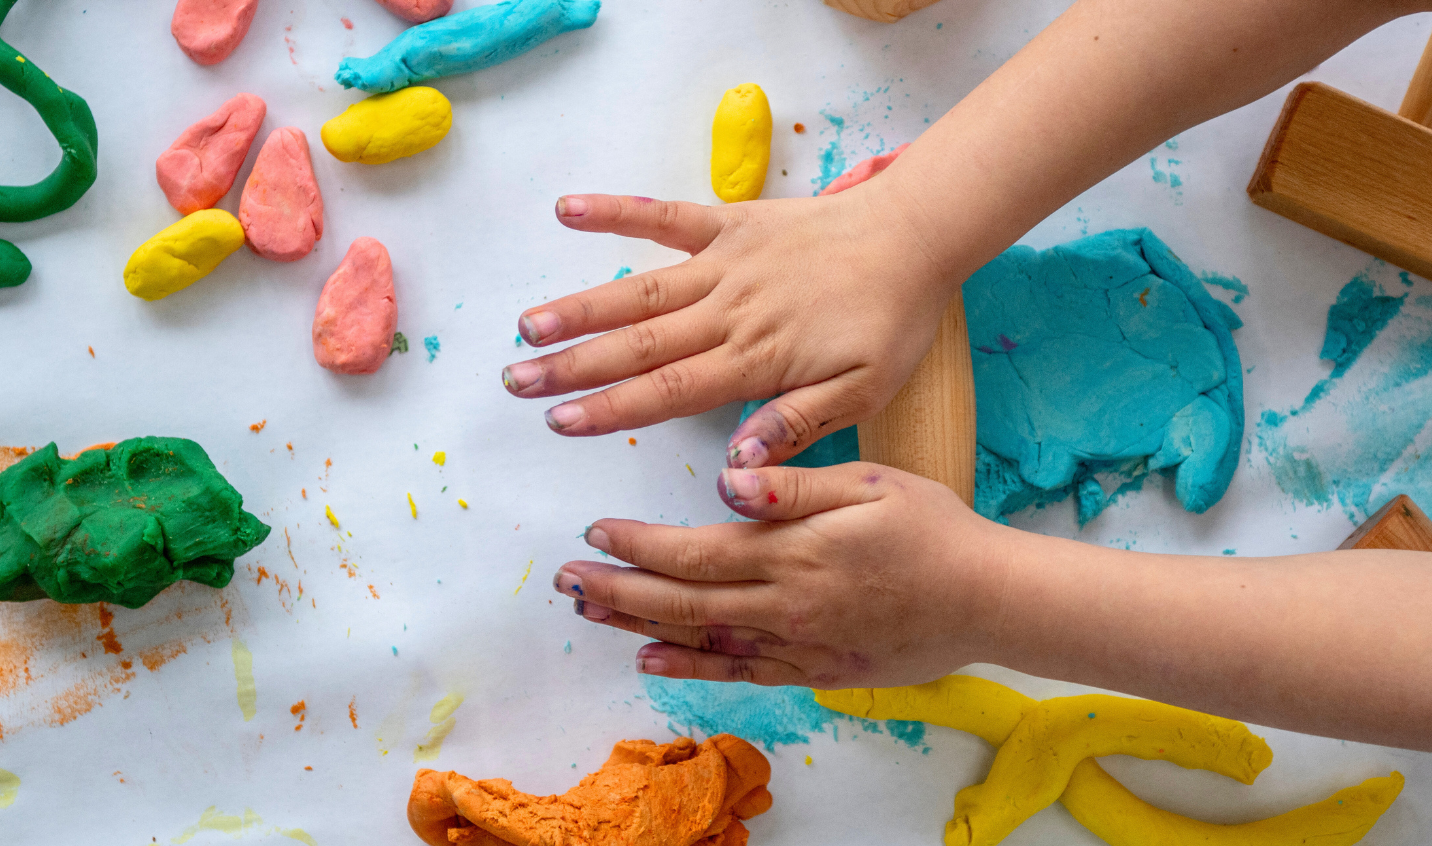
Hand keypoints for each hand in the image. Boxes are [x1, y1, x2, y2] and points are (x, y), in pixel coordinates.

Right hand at [503, 189, 958, 467]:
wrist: (915, 236)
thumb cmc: (891, 321)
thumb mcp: (862, 392)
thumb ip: (795, 425)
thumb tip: (736, 463)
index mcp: (756, 359)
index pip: (667, 391)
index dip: (608, 407)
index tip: (560, 422)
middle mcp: (728, 311)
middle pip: (637, 344)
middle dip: (572, 366)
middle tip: (516, 382)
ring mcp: (725, 263)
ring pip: (638, 289)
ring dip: (579, 307)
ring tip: (526, 325)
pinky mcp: (730, 223)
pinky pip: (665, 216)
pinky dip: (616, 211)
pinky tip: (567, 211)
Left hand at [551, 462, 1013, 688]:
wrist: (990, 600)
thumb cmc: (934, 529)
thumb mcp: (870, 484)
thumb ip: (793, 484)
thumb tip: (730, 477)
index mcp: (792, 551)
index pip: (693, 550)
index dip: (637, 544)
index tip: (595, 531)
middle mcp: (783, 604)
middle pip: (680, 600)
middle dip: (616, 590)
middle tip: (565, 582)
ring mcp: (797, 644)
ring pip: (700, 639)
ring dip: (638, 627)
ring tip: (589, 616)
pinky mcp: (815, 670)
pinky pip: (740, 673)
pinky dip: (691, 668)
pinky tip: (653, 661)